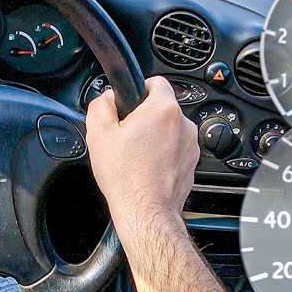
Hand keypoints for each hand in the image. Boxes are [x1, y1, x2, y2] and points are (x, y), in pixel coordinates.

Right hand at [86, 76, 198, 241]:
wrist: (146, 211)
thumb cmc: (126, 177)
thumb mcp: (98, 133)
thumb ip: (101, 104)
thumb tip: (108, 98)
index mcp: (163, 109)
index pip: (155, 81)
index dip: (138, 88)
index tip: (128, 103)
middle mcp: (183, 124)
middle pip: (161, 106)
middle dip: (144, 116)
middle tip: (126, 134)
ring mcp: (191, 144)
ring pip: (169, 128)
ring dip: (154, 135)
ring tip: (136, 154)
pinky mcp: (192, 162)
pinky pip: (175, 147)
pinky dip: (163, 152)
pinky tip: (146, 166)